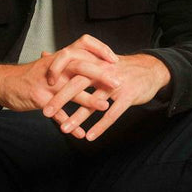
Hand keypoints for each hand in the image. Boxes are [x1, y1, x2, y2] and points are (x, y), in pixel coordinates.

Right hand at [0, 34, 118, 114]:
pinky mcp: (38, 99)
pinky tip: (79, 132)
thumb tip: (92, 63)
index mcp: (59, 57)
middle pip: (80, 66)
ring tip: (105, 106)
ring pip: (70, 90)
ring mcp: (46, 83)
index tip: (114, 59)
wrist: (2, 82)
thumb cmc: (30, 75)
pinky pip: (56, 112)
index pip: (82, 45)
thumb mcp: (49, 65)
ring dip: (88, 99)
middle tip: (118, 82)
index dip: (100, 50)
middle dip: (100, 74)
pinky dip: (69, 122)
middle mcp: (54, 67)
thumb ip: (69, 64)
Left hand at [42, 45, 170, 140]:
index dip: (56, 72)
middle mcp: (103, 70)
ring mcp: (116, 84)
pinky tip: (90, 136)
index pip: (71, 63)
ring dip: (78, 116)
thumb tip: (46, 54)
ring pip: (93, 102)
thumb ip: (71, 60)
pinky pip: (113, 113)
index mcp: (93, 61)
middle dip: (60, 99)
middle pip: (78, 84)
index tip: (41, 84)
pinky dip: (101, 126)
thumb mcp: (96, 60)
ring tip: (64, 129)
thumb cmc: (118, 68)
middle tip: (45, 112)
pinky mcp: (128, 96)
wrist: (151, 70)